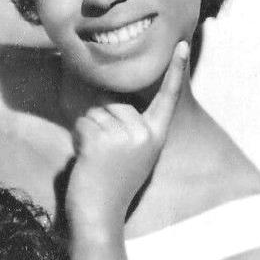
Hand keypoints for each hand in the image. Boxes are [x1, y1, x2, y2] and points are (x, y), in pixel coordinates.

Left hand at [66, 41, 188, 234]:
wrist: (99, 215)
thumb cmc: (111, 184)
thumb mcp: (132, 154)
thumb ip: (128, 127)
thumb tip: (107, 96)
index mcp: (155, 137)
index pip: (167, 98)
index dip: (175, 70)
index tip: (182, 44)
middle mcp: (144, 134)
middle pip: (114, 103)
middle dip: (100, 122)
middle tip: (103, 154)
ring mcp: (124, 136)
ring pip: (95, 112)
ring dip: (87, 131)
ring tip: (95, 158)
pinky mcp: (101, 140)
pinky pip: (82, 123)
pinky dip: (77, 138)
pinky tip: (85, 159)